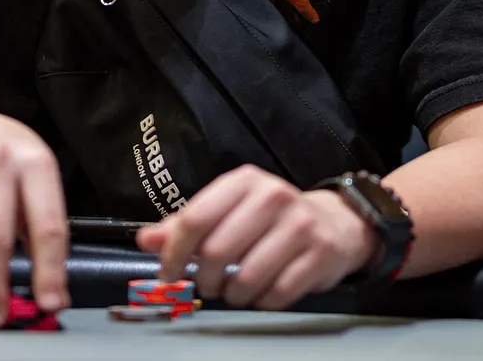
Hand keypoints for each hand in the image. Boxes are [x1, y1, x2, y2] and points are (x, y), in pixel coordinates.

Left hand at [135, 164, 379, 310]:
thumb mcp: (229, 209)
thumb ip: (186, 224)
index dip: (174, 253)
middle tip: (208, 284)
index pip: (195, 219)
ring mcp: (299, 225)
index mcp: (244, 182)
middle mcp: (272, 197)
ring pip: (246, 278)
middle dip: (205, 279)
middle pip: (217, 252)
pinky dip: (263, 302)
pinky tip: (263, 291)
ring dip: (233, 294)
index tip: (168, 274)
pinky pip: (276, 294)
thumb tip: (147, 240)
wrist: (335, 222)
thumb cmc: (272, 217)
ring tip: (236, 289)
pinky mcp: (319, 254)